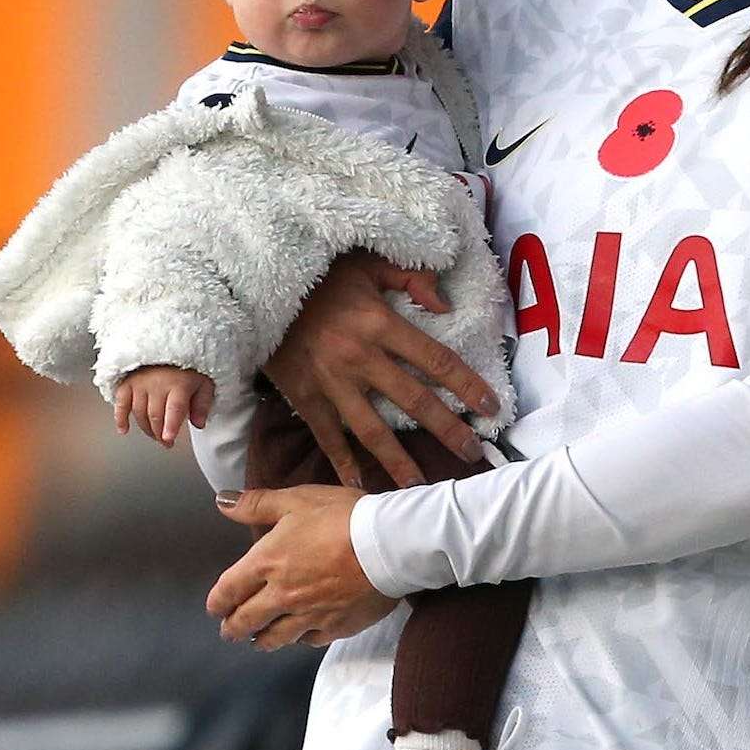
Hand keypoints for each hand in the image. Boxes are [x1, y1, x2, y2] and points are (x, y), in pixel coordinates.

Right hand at [113, 366, 214, 446]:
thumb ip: (203, 404)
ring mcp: (140, 382)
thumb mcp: (204, 382)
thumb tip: (198, 424)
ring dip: (146, 429)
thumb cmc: (187, 366)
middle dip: (161, 434)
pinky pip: (121, 402)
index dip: (171, 425)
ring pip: (139, 413)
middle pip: (156, 415)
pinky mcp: (128, 382)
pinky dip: (120, 417)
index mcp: (179, 383)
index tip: (168, 438)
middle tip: (167, 442)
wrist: (170, 343)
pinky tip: (124, 429)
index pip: (174, 408)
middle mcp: (158, 383)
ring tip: (155, 435)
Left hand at [205, 484, 397, 648]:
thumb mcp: (295, 499)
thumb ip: (256, 504)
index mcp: (266, 563)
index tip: (214, 607)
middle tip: (229, 631)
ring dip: (261, 640)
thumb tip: (221, 501)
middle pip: (247, 621)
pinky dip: (299, 640)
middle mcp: (282, 595)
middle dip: (233, 628)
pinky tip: (299, 637)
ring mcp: (309, 615)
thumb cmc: (341, 517)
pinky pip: (309, 640)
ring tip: (257, 640)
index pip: (229, 590)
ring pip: (276, 638)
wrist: (388, 544)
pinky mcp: (336, 627)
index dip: (217, 602)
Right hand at [263, 251, 500, 488]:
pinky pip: (326, 434)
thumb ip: (409, 277)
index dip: (468, 385)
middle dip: (447, 430)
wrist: (258, 288)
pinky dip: (341, 462)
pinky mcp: (303, 395)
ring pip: (371, 429)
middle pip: (414, 401)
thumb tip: (444, 303)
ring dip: (398, 460)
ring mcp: (330, 381)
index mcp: (380, 324)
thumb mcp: (367, 262)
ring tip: (419, 487)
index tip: (491, 408)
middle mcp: (360, 357)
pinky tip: (356, 485)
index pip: (436, 360)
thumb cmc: (319, 275)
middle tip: (472, 454)